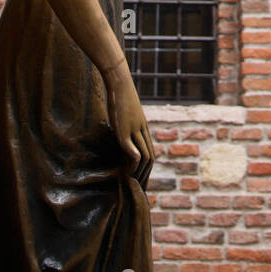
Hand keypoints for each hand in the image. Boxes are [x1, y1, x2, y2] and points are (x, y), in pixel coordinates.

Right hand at [102, 58, 154, 189]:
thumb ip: (126, 121)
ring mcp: (134, 130)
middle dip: (146, 175)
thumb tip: (120, 128)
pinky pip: (133, 150)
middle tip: (140, 190)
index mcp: (143, 127)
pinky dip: (132, 163)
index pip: (150, 152)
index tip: (142, 180)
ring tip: (132, 184)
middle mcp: (142, 130)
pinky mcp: (124, 131)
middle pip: (151, 157)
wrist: (119, 81)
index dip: (147, 168)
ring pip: (145, 156)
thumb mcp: (125, 111)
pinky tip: (126, 170)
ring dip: (139, 173)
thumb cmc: (119, 93)